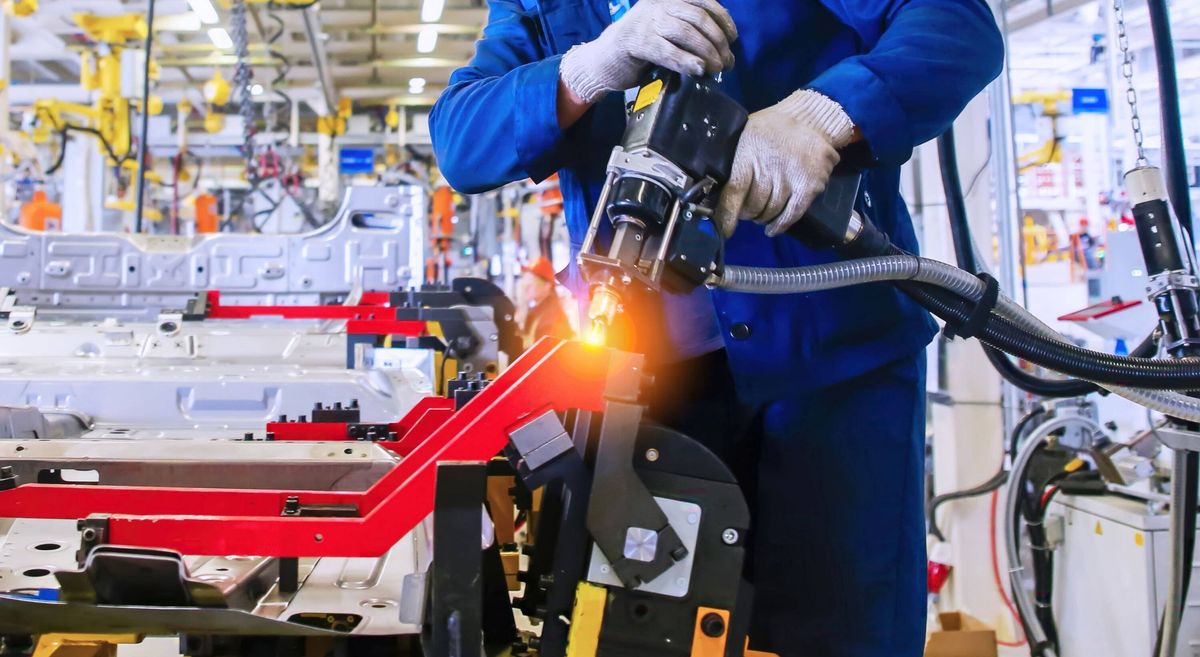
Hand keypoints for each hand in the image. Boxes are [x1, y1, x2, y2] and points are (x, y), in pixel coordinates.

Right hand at [560, 0, 736, 103]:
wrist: (603, 60)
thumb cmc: (640, 48)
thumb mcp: (665, 30)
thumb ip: (688, 28)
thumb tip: (723, 45)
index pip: (703, 1)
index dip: (723, 19)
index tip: (733, 38)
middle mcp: (657, 4)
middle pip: (698, 18)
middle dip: (718, 41)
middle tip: (727, 62)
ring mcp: (646, 22)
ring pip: (686, 33)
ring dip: (707, 52)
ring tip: (717, 68)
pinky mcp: (636, 42)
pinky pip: (668, 50)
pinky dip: (686, 60)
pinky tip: (698, 70)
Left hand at [714, 90, 855, 237]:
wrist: (812, 119)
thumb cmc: (773, 128)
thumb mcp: (746, 136)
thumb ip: (733, 160)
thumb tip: (712, 187)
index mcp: (748, 154)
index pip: (734, 191)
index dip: (727, 214)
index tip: (724, 229)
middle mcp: (769, 168)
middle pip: (752, 206)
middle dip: (747, 213)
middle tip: (746, 211)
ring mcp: (790, 179)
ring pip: (770, 212)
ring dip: (763, 217)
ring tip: (760, 214)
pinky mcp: (809, 187)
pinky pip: (792, 214)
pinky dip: (780, 225)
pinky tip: (772, 229)